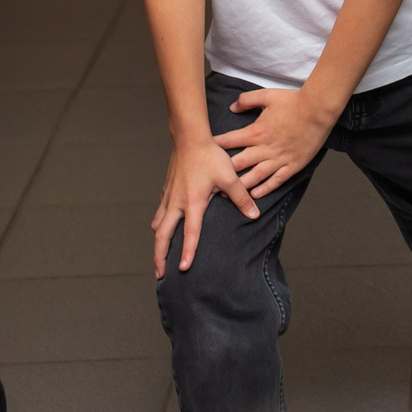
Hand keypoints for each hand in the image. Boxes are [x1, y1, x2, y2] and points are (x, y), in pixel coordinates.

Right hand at [153, 133, 259, 277]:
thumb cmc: (210, 157)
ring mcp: (169, 196)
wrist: (190, 138)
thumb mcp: (230, 177)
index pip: (189, 234)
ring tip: (158, 256)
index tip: (182, 269)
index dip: (186, 253)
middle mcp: (177, 203)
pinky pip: (160, 212)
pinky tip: (162, 227)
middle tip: (160, 273)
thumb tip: (254, 214)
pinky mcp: (167, 189)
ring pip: (158, 224)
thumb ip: (241, 197)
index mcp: (193, 203)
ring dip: (158, 242)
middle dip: (159, 256)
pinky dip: (159, 224)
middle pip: (163, 236)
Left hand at [222, 85, 339, 198]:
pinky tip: (256, 195)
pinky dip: (265, 188)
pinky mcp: (293, 164)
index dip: (217, 146)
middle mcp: (265, 148)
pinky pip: (277, 180)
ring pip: (256, 176)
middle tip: (212, 181)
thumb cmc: (294, 101)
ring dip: (242, 185)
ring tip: (230, 194)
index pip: (231, 141)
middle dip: (224, 172)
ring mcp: (279, 158)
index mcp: (257, 132)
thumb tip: (232, 107)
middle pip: (240, 163)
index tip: (205, 151)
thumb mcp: (267, 95)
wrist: (318, 110)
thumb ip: (247, 100)